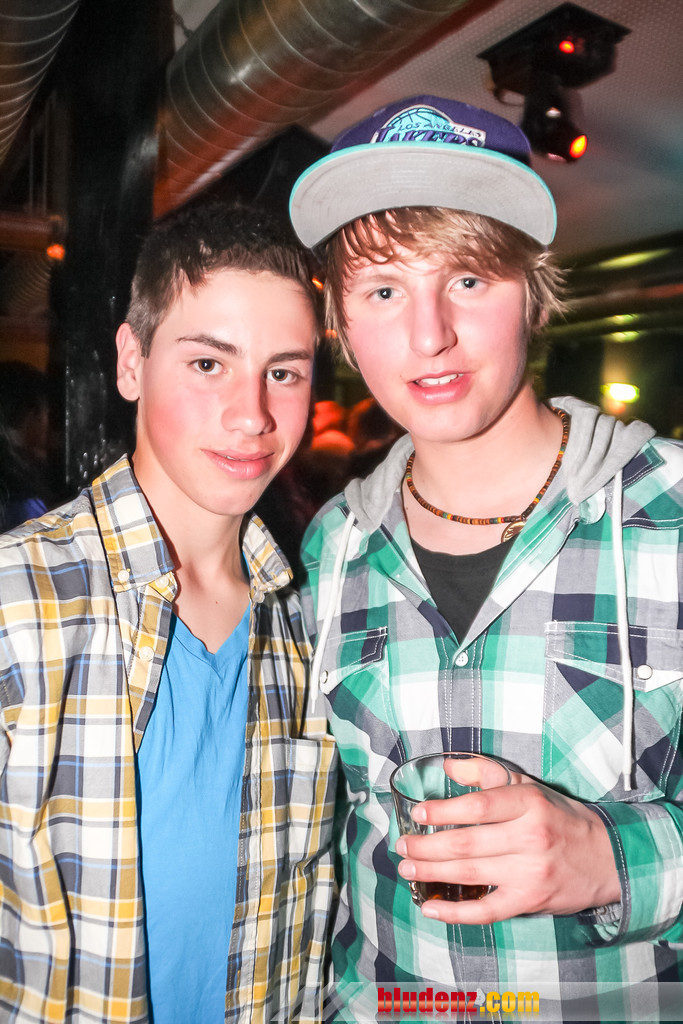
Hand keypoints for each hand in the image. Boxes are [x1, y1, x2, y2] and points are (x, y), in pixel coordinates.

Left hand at [394, 771, 620, 924]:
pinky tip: (430, 907)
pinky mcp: (530, 901)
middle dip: (426, 846)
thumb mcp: (529, 786)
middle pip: (466, 844)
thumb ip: (486, 773)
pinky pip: (486, 910)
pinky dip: (455, 912)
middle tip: (402, 845)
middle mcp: (529, 836)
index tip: (418, 813)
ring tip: (407, 867)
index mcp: (527, 803)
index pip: (477, 806)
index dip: (443, 811)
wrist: (606, 857)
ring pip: (470, 875)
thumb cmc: (559, 817)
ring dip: (431, 873)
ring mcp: (530, 872)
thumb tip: (448, 766)